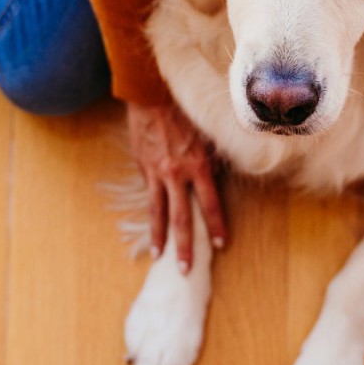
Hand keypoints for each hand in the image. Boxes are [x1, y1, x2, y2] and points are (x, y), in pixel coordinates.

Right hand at [126, 100, 226, 270]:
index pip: (210, 203)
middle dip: (185, 246)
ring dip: (160, 239)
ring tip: (160, 258)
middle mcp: (177, 173)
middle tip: (186, 270)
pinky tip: (152, 230)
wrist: (153, 95)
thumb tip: (217, 180)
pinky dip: (151, 215)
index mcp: (198, 165)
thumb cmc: (185, 112)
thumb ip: (211, 161)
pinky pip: (149, 196)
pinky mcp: (143, 168)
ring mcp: (157, 173)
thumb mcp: (206, 136)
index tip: (220, 244)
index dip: (216, 225)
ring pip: (159, 213)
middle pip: (182, 218)